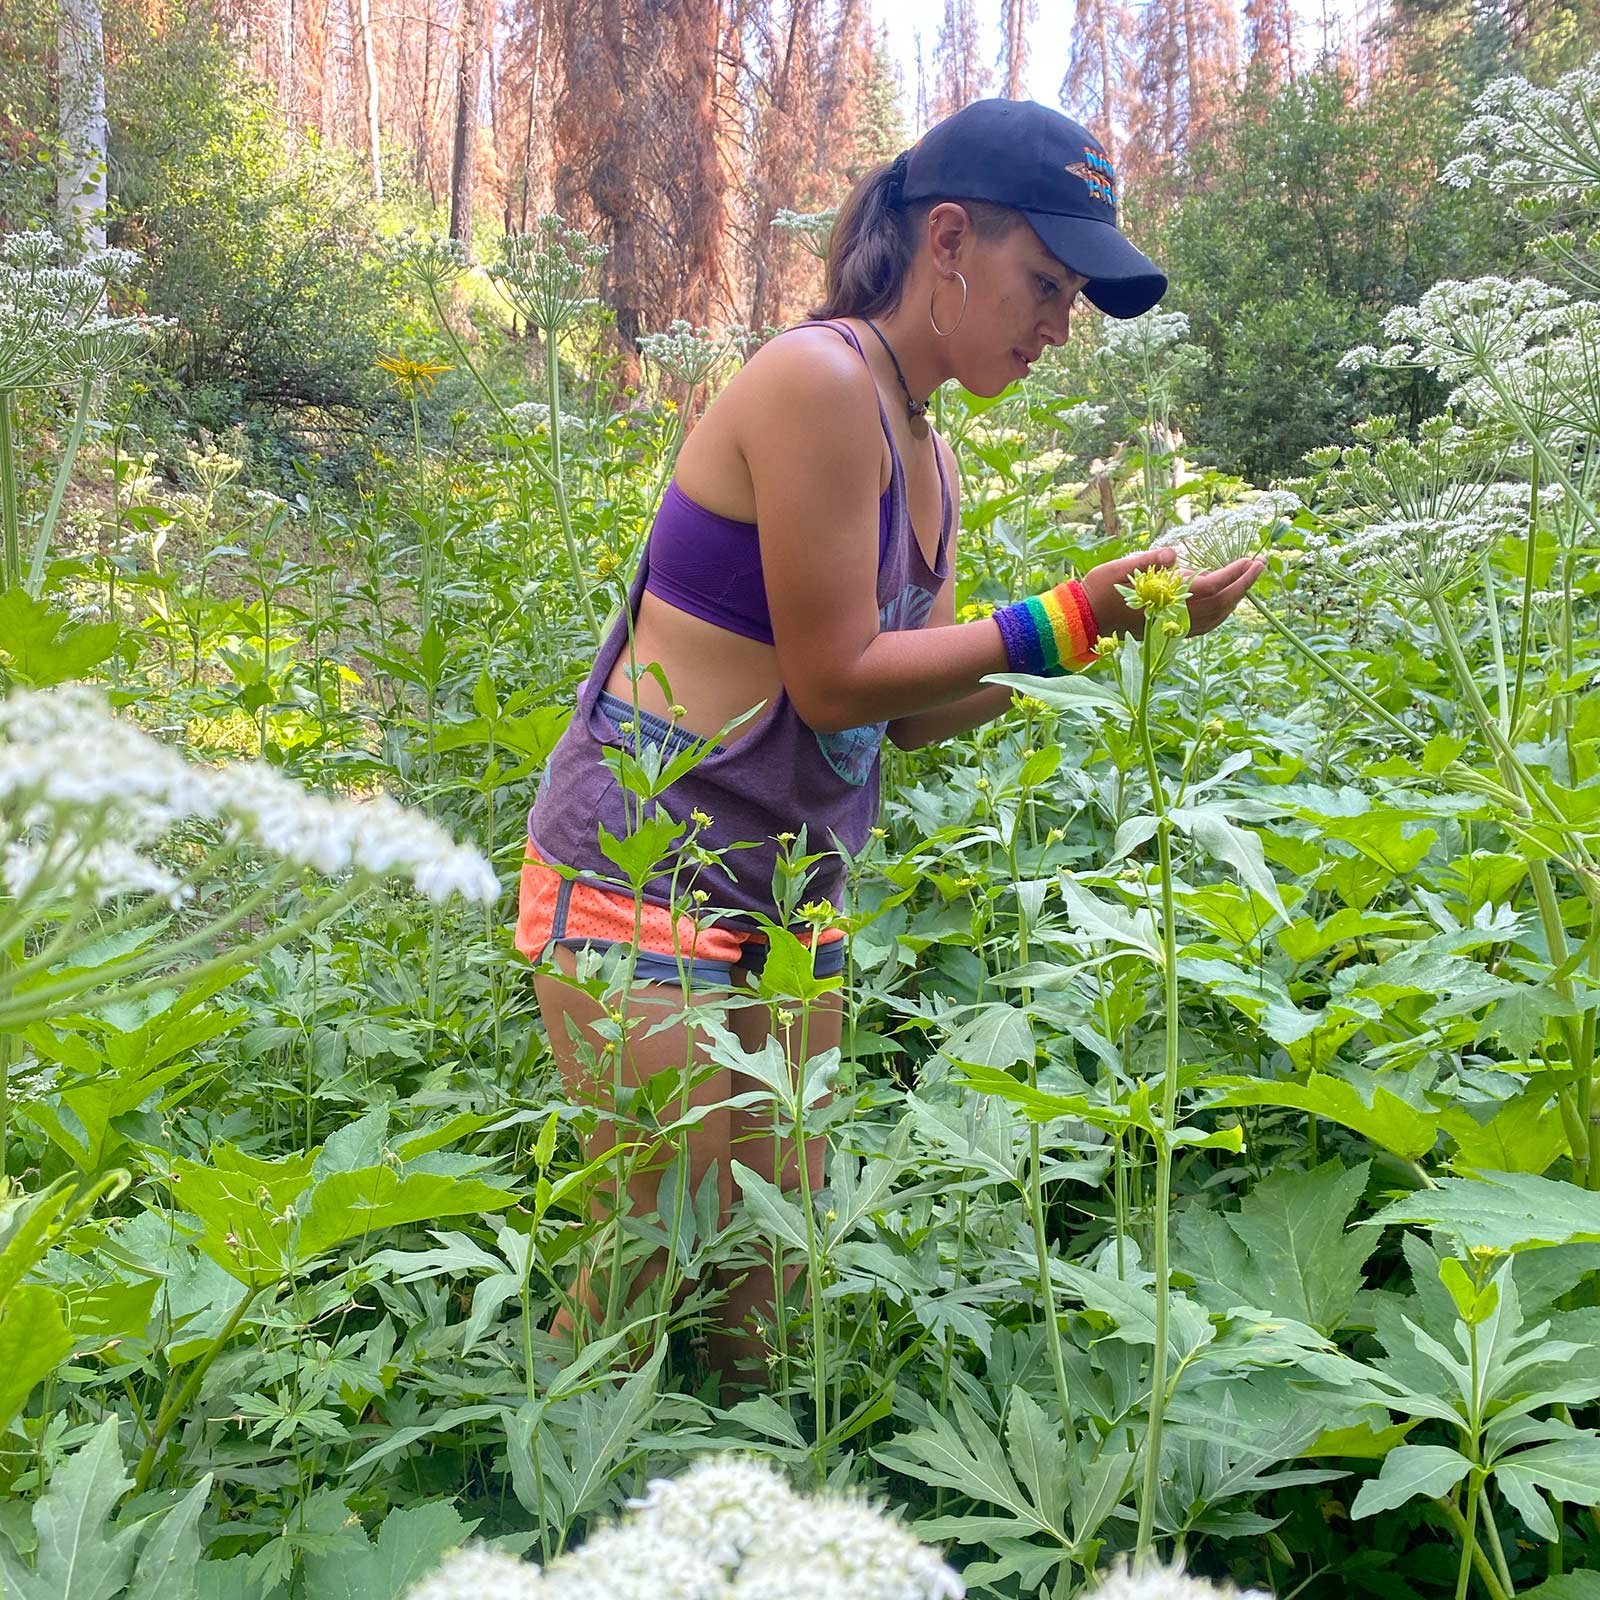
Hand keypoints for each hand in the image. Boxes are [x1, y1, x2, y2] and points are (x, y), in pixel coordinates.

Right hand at [1080, 546, 1265, 640]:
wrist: (1083, 620)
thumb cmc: (1098, 590)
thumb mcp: (1121, 567)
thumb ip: (1150, 559)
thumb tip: (1174, 552)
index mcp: (1166, 598)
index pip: (1211, 586)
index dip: (1233, 574)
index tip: (1250, 560)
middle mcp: (1174, 615)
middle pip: (1220, 603)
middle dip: (1243, 585)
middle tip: (1259, 566)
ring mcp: (1172, 626)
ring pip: (1216, 617)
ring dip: (1235, 599)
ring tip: (1247, 581)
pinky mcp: (1167, 631)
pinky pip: (1205, 626)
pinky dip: (1220, 614)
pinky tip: (1225, 604)